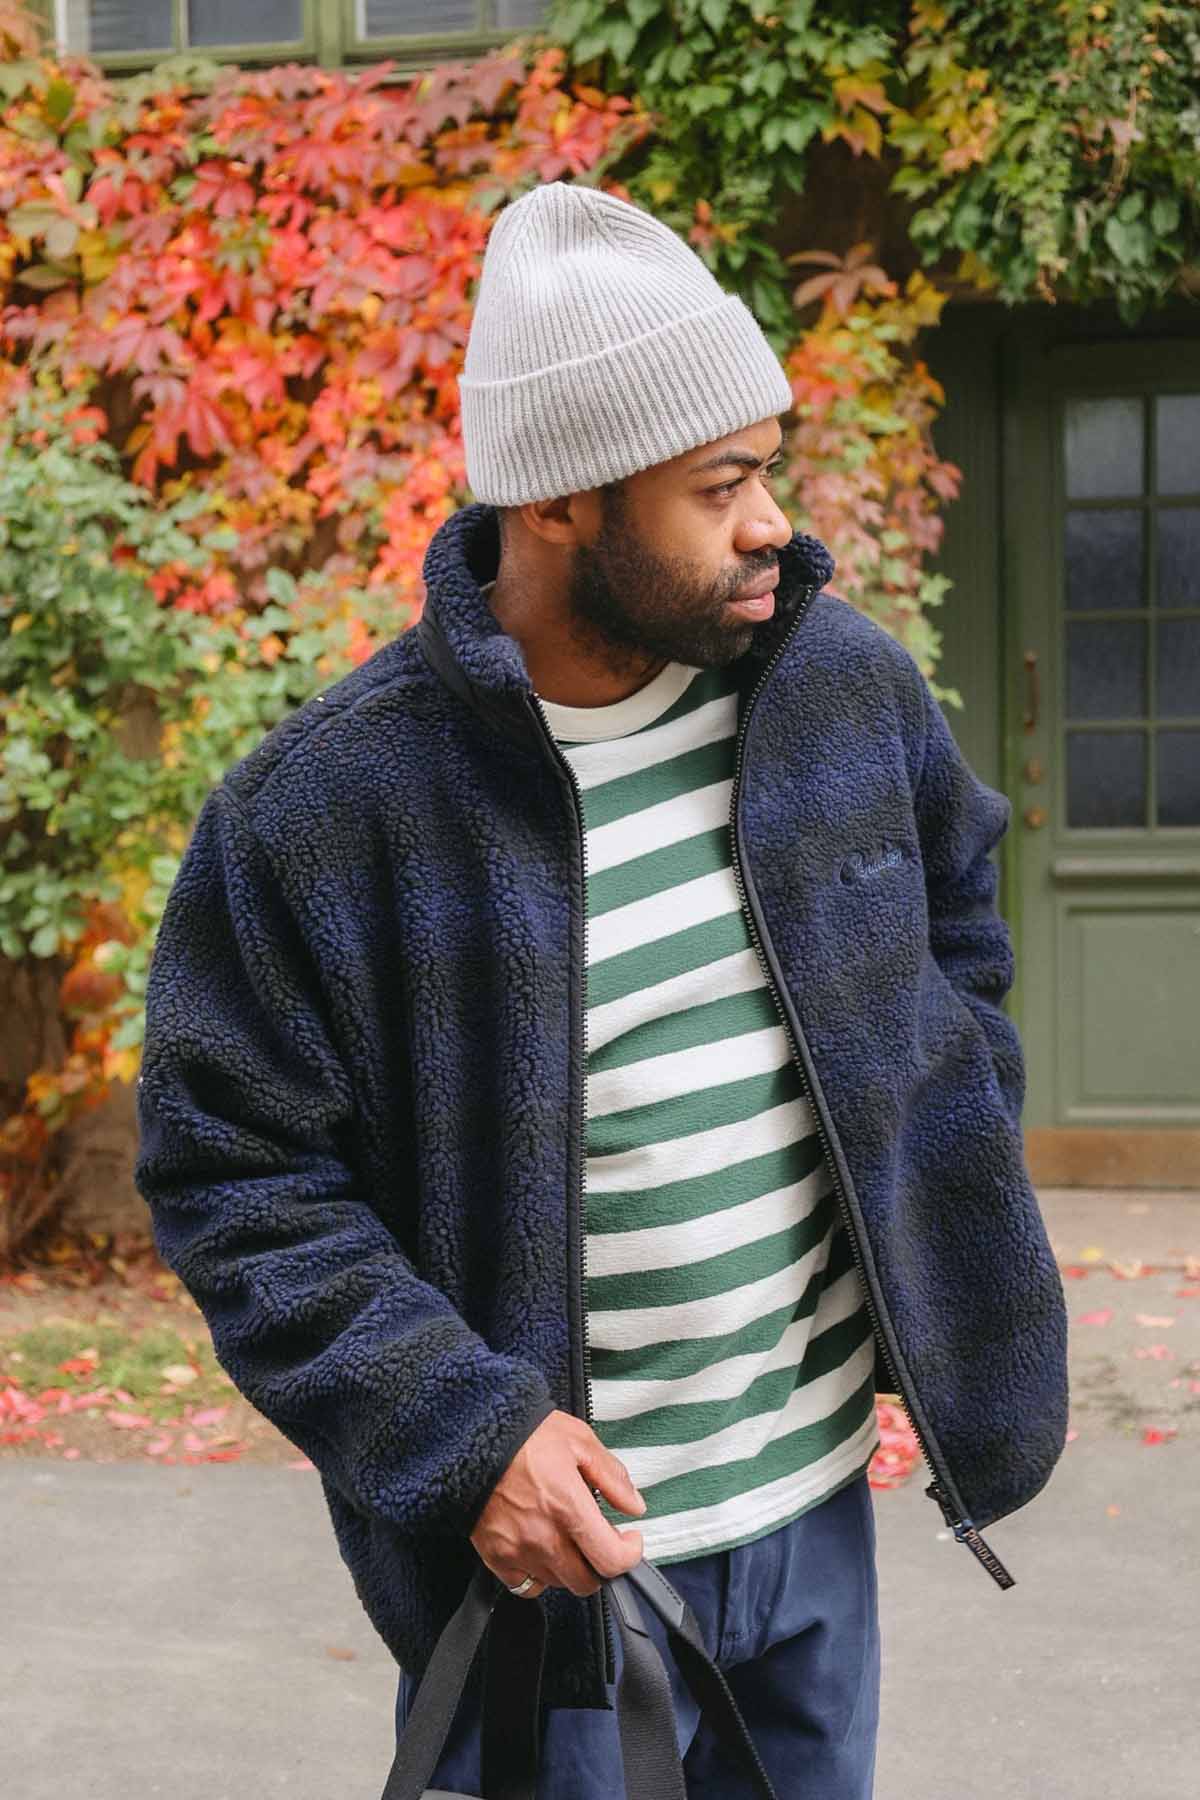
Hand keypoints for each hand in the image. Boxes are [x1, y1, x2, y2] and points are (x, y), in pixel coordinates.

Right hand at [469, 1409, 646, 1599]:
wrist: (472, 1437)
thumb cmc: (523, 1434)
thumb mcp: (578, 1441)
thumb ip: (611, 1477)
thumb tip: (634, 1505)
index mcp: (568, 1507)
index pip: (610, 1560)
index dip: (629, 1555)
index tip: (629, 1540)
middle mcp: (543, 1537)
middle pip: (586, 1582)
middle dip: (601, 1565)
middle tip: (599, 1541)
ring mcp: (517, 1551)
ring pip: (558, 1584)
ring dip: (571, 1568)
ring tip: (569, 1539)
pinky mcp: (495, 1556)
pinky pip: (526, 1585)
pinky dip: (539, 1575)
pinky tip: (541, 1549)